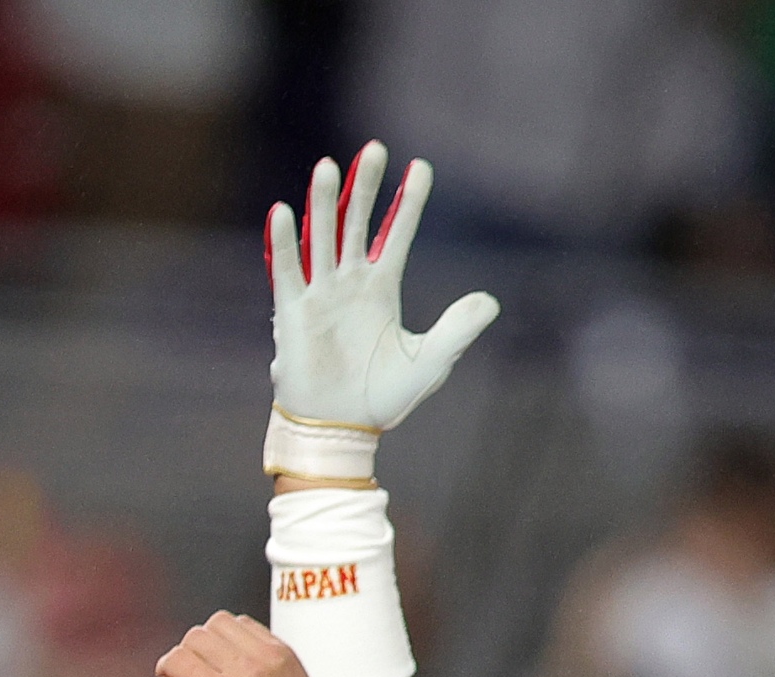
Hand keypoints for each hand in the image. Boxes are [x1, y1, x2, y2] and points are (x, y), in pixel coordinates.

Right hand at [154, 610, 337, 676]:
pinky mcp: (282, 650)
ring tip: (215, 663)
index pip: (176, 658)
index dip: (167, 669)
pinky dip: (235, 634)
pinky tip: (236, 657)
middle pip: (194, 636)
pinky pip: (246, 623)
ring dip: (210, 639)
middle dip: (186, 654)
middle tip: (195, 674)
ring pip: (219, 622)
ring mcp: (266, 656)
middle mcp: (244, 670)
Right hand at [265, 142, 500, 477]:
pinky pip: (288, 271)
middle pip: (357, 222)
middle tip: (375, 149)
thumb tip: (491, 301)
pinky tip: (283, 211)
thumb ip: (458, 329)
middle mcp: (350, 283)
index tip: (421, 166)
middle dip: (366, 187)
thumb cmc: (385, 397)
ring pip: (323, 237)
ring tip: (330, 166)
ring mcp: (321, 294)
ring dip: (325, 203)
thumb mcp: (431, 361)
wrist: (344, 428)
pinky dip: (284, 242)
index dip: (408, 202)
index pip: (396, 234)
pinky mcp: (294, 312)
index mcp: (382, 289)